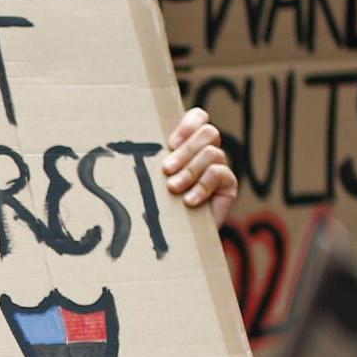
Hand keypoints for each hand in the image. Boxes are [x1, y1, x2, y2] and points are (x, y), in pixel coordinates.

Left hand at [164, 107, 238, 228]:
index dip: (188, 124)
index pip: (199, 118)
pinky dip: (202, 186)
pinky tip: (189, 201)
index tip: (170, 143)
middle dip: (185, 150)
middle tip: (166, 170)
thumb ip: (152, 161)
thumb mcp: (154, 179)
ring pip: (212, 153)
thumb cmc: (159, 205)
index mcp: (189, 143)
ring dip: (190, 171)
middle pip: (208, 133)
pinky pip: (219, 174)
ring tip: (173, 188)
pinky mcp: (228, 184)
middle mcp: (207, 151)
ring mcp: (219, 167)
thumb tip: (128, 146)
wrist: (176, 238)